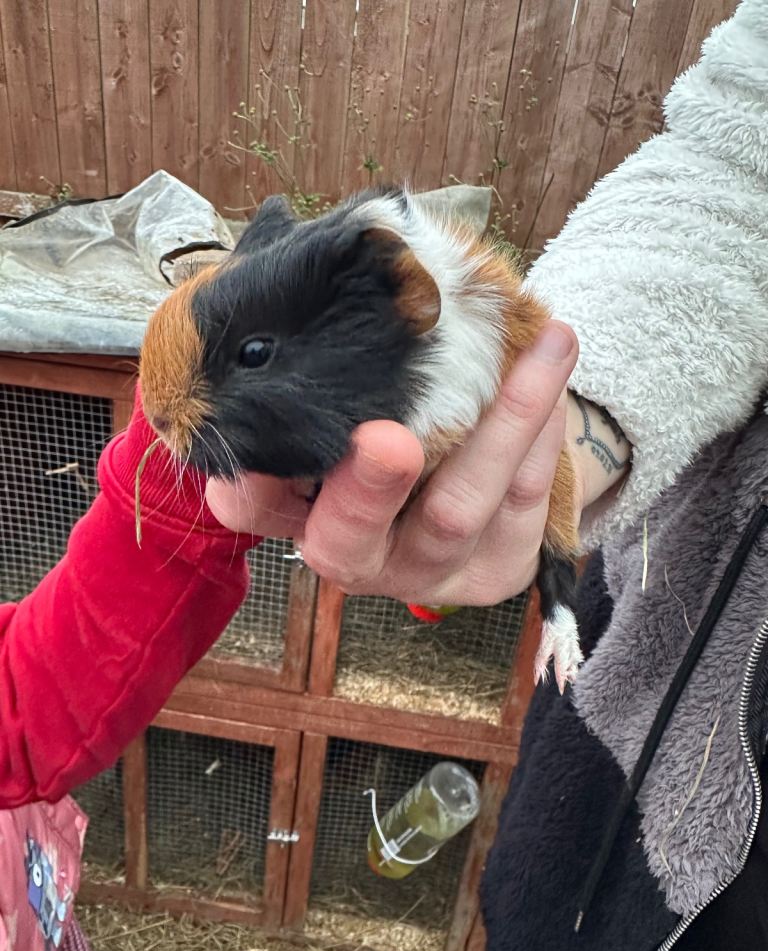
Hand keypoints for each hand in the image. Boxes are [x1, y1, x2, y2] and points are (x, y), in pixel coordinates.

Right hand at [207, 321, 597, 605]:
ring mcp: (423, 570)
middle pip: (351, 534)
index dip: (252, 482)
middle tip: (390, 439)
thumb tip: (330, 263)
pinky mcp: (492, 573)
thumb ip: (325, 354)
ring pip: (457, 512)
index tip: (261, 443)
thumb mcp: (340, 392)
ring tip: (547, 343)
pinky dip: (542, 430)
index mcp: (294, 513)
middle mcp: (353, 554)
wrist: (464, 487)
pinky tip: (554, 365)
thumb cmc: (381, 417)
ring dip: (506, 423)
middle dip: (371, 487)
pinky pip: (523, 503)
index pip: (252, 505)